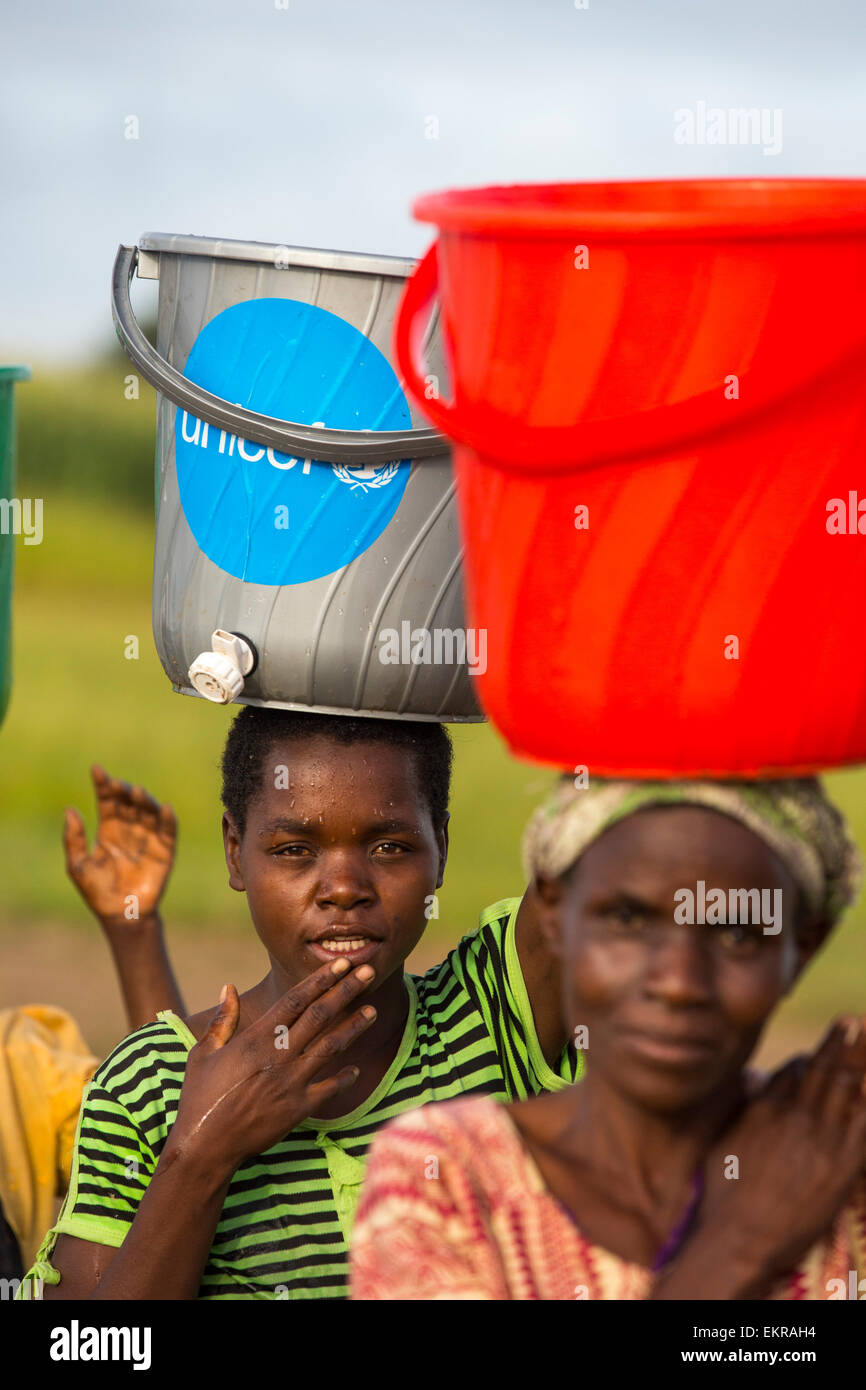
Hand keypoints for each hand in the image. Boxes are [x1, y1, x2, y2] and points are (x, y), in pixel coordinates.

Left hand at [64, 765, 176, 926]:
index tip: (96, 770)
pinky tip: (164, 808)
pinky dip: (168, 819)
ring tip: (136, 792)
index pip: (107, 801)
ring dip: (144, 800)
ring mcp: (148, 838)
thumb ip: (74, 839)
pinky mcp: (165, 850)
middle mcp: (130, 829)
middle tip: (117, 784)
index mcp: (108, 830)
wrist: (120, 915)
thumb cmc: (97, 892)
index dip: (103, 785)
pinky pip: (169, 831)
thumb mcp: (78, 866)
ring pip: (148, 812)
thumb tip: (70, 809)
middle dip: (123, 790)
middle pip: (128, 803)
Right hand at [167, 960, 378, 1174]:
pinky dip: (344, 1078)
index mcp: (256, 1038)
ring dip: (353, 1027)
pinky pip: (329, 1088)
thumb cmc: (200, 1097)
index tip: (340, 964)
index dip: (320, 980)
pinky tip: (356, 1069)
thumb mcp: (204, 1053)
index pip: (296, 1000)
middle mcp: (278, 1056)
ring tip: (373, 1010)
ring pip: (331, 1047)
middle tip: (368, 972)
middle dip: (345, 992)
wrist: (206, 1145)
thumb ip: (222, 1020)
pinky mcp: (298, 1108)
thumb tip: (227, 987)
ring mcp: (291, 1082)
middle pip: (319, 1016)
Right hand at [700, 1017, 865, 1292]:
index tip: (813, 1055)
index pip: (792, 1071)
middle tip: (851, 1020)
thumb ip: (743, 1111)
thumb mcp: (724, 1143)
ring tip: (865, 1037)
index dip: (806, 1060)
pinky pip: (863, 1124)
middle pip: (822, 1070)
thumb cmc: (724, 1195)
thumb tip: (752, 1084)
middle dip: (838, 1043)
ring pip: (846, 1088)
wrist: (742, 1235)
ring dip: (858, 1062)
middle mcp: (795, 1116)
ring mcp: (821, 1139)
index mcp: (765, 1109)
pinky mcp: (843, 1165)